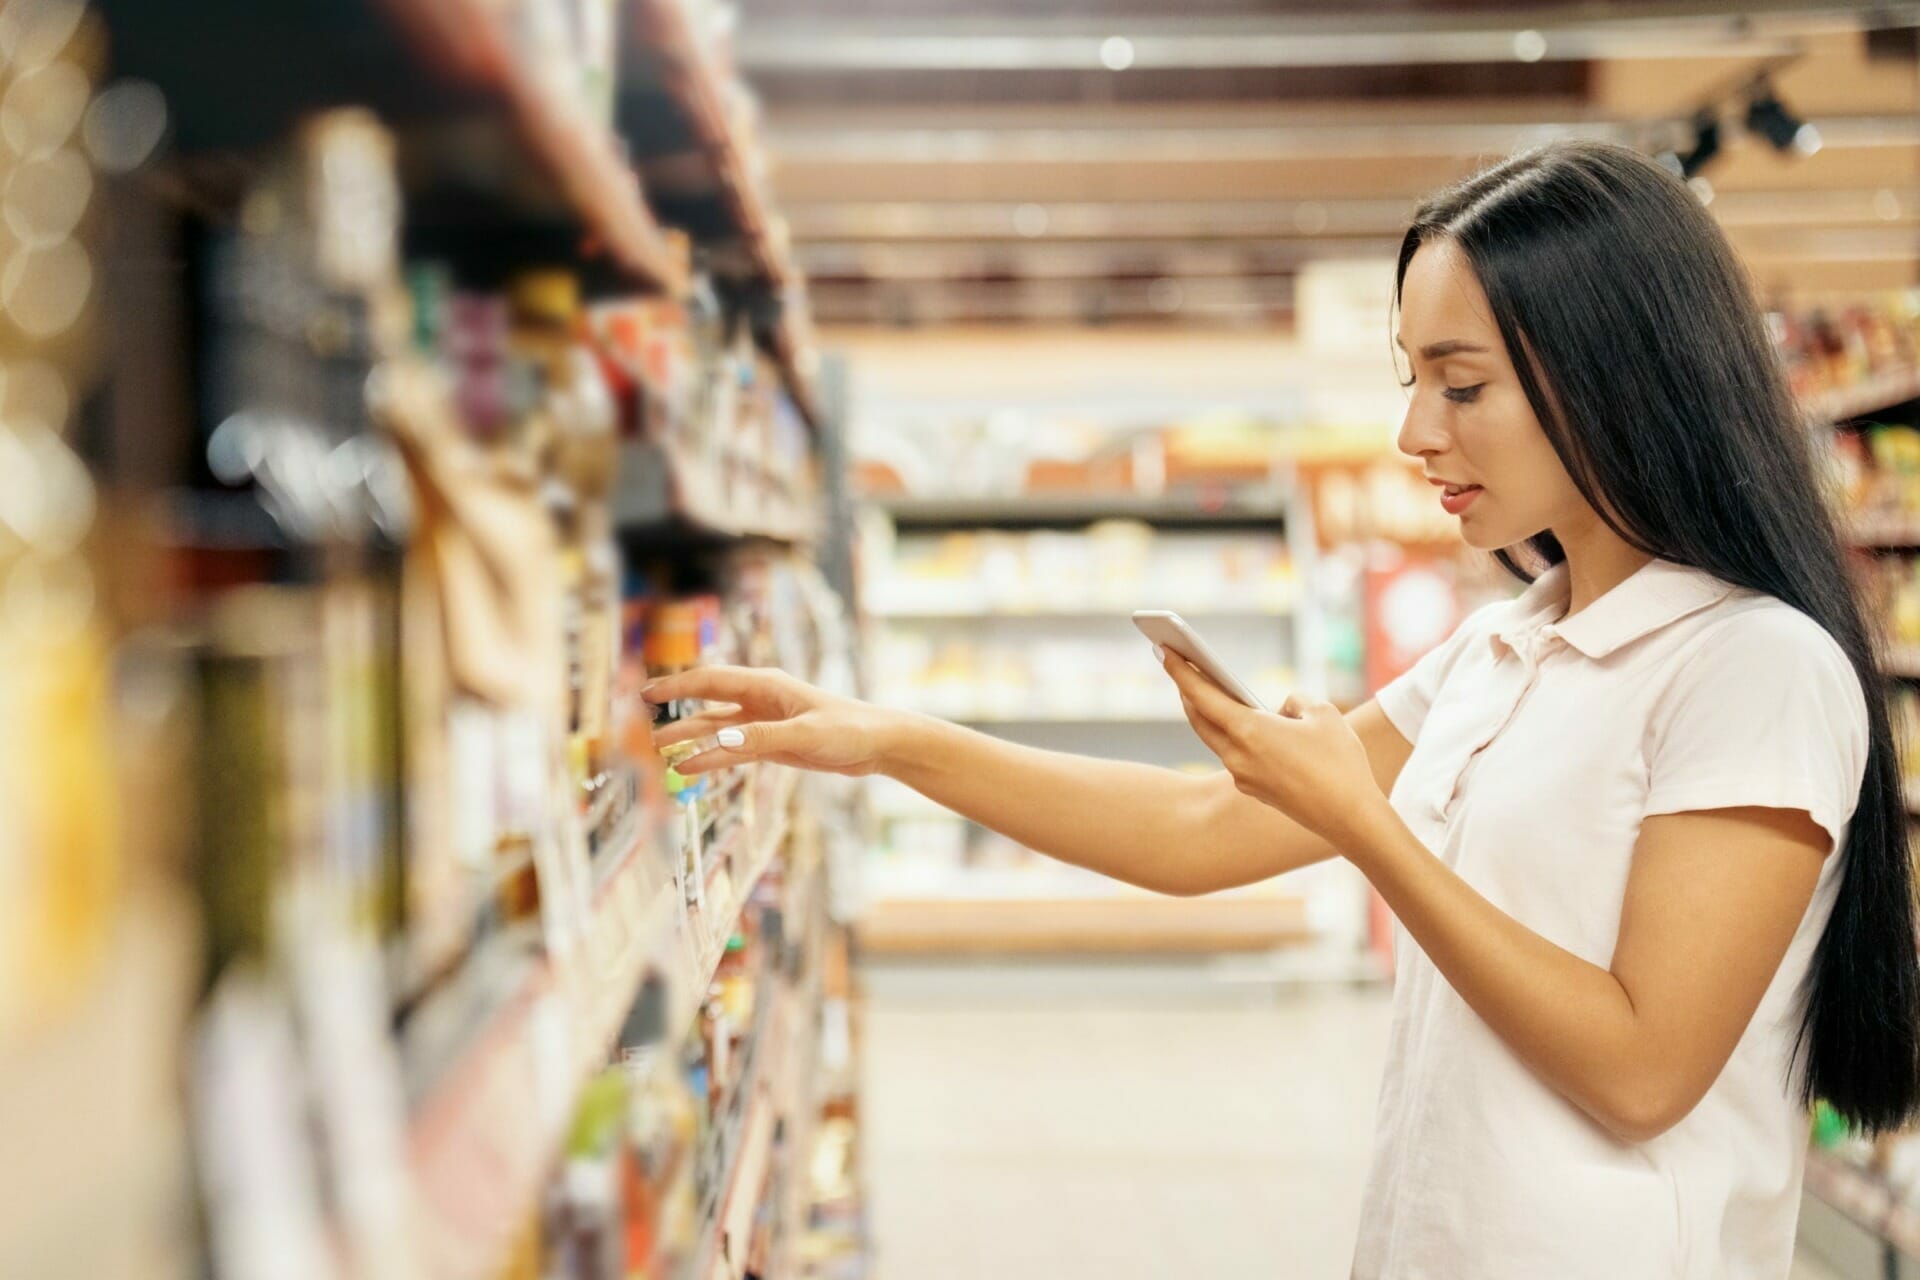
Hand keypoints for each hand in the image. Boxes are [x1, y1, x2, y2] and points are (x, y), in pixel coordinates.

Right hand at [643, 666, 898, 777]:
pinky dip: (711, 757)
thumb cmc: (849, 730)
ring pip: (716, 728)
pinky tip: (690, 769)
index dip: (677, 685)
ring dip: (689, 738)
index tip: (646, 693)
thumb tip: (717, 740)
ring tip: (657, 751)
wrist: (877, 744)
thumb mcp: (805, 735)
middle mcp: (759, 699)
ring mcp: (763, 721)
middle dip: (675, 713)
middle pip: (707, 704)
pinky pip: (732, 749)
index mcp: (766, 685)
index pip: (711, 681)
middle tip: (639, 725)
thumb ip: (761, 738)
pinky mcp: (771, 742)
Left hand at [1158, 648, 1389, 850]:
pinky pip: (1236, 756)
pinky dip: (1232, 736)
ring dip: (1208, 714)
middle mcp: (1237, 756)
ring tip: (1206, 691)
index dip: (1181, 671)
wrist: (1350, 817)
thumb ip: (1296, 701)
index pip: (1202, 695)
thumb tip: (1280, 711)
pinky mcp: (1255, 790)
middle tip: (1181, 666)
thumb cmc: (1340, 761)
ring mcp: (1243, 776)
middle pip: (1200, 718)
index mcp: (1249, 731)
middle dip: (1188, 691)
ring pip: (1215, 739)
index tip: (1164, 651)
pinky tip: (1240, 725)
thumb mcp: (1322, 713)